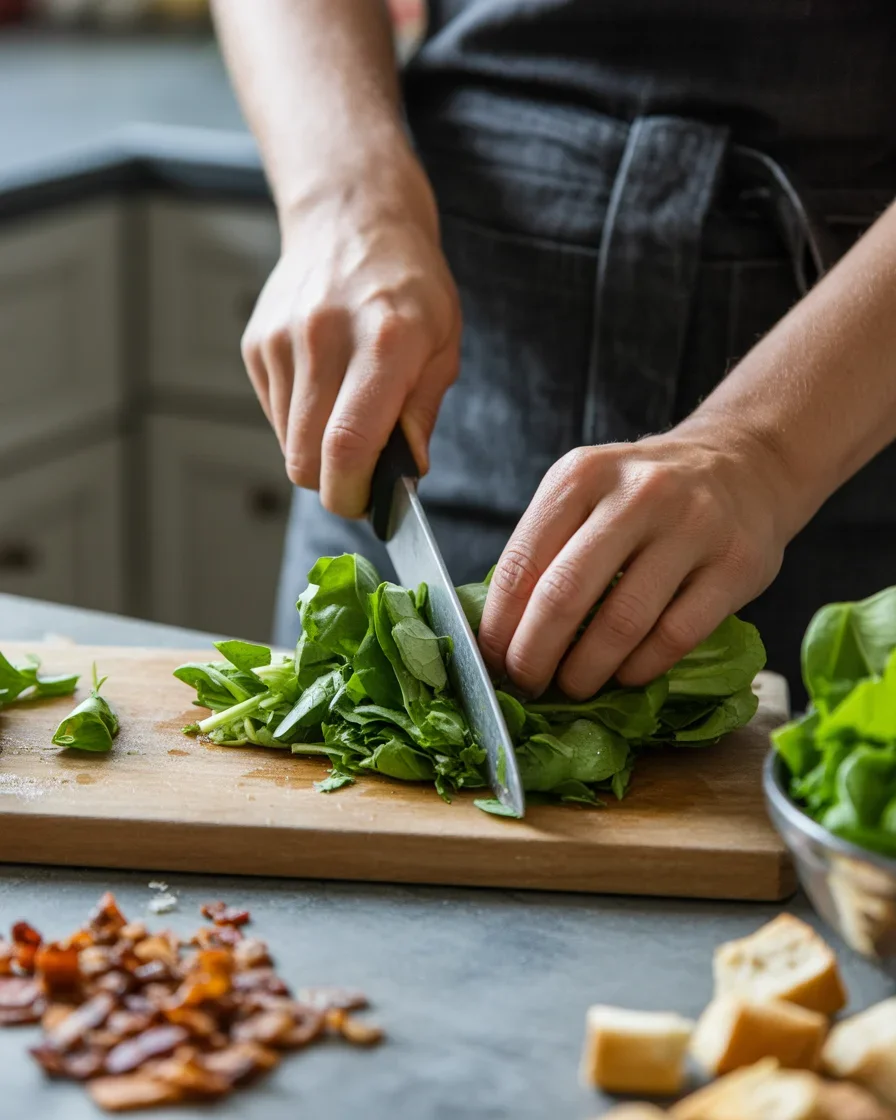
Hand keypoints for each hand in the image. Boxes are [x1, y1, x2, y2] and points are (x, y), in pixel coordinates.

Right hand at [241, 158, 460, 516]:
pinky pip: (275, 414)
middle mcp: (325, 338)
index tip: (366, 506)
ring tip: (347, 412)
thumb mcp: (444, 345)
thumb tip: (403, 476)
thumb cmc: (410, 287)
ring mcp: (283, 340)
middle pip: (306, 457)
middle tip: (360, 477)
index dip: (352, 493)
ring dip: (317, 451)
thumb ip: (421, 414)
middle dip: (332, 485)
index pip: (349, 444)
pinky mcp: (257, 344)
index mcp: (385, 342)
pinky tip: (325, 386)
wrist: (352, 219)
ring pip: (288, 443)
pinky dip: (300, 421)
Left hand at [478, 424, 793, 699]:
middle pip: (564, 595)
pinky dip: (640, 668)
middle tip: (527, 683)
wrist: (743, 465)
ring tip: (574, 686)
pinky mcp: (736, 565)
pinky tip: (625, 675)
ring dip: (587, 670)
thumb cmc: (645, 494)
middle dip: (534, 655)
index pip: (521, 563)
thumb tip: (501, 633)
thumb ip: (547, 548)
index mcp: (582, 475)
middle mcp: (637, 494)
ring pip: (622, 622)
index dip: (499, 625)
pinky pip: (675, 636)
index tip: (492, 661)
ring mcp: (692, 528)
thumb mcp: (587, 493)